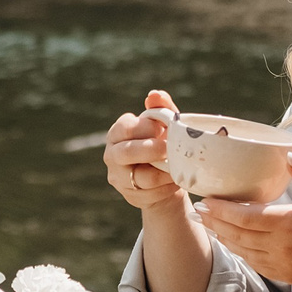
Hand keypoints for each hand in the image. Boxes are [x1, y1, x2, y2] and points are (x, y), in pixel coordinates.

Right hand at [104, 89, 188, 214]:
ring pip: (143, 177)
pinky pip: (152, 194)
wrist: (164, 177)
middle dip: (151, 150)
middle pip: (127, 153)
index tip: (161, 128)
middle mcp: (112, 155)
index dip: (145, 127)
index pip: (126, 128)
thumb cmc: (162, 143)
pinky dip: (168, 187)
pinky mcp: (131, 196)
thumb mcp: (163, 126)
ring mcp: (119, 177)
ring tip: (179, 165)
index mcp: (118, 133)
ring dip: (165, 171)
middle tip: (169, 148)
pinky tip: (177, 180)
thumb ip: (160, 108)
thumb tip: (155, 95)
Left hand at [198, 154, 291, 286]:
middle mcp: (282, 246)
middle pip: (237, 234)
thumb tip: (288, 157)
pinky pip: (253, 262)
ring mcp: (281, 264)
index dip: (222, 210)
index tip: (206, 200)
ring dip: (222, 236)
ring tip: (206, 222)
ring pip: (241, 250)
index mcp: (291, 223)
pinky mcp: (282, 274)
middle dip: (214, 221)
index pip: (246, 217)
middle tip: (198, 209)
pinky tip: (229, 239)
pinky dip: (237, 250)